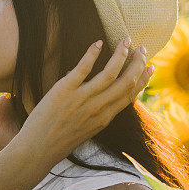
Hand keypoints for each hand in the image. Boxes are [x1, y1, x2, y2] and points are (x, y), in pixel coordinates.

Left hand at [18, 38, 153, 163]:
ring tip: (126, 40)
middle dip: (138, 63)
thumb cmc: (59, 141)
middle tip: (142, 48)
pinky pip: (83, 68)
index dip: (144, 80)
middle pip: (126, 81)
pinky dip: (92, 54)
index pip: (131, 95)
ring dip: (121, 54)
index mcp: (105, 118)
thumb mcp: (86, 130)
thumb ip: (96, 113)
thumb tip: (100, 95)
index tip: (150, 67)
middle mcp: (98, 108)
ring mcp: (82, 99)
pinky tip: (98, 43)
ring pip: (110, 73)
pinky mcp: (65, 90)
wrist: (38, 149)